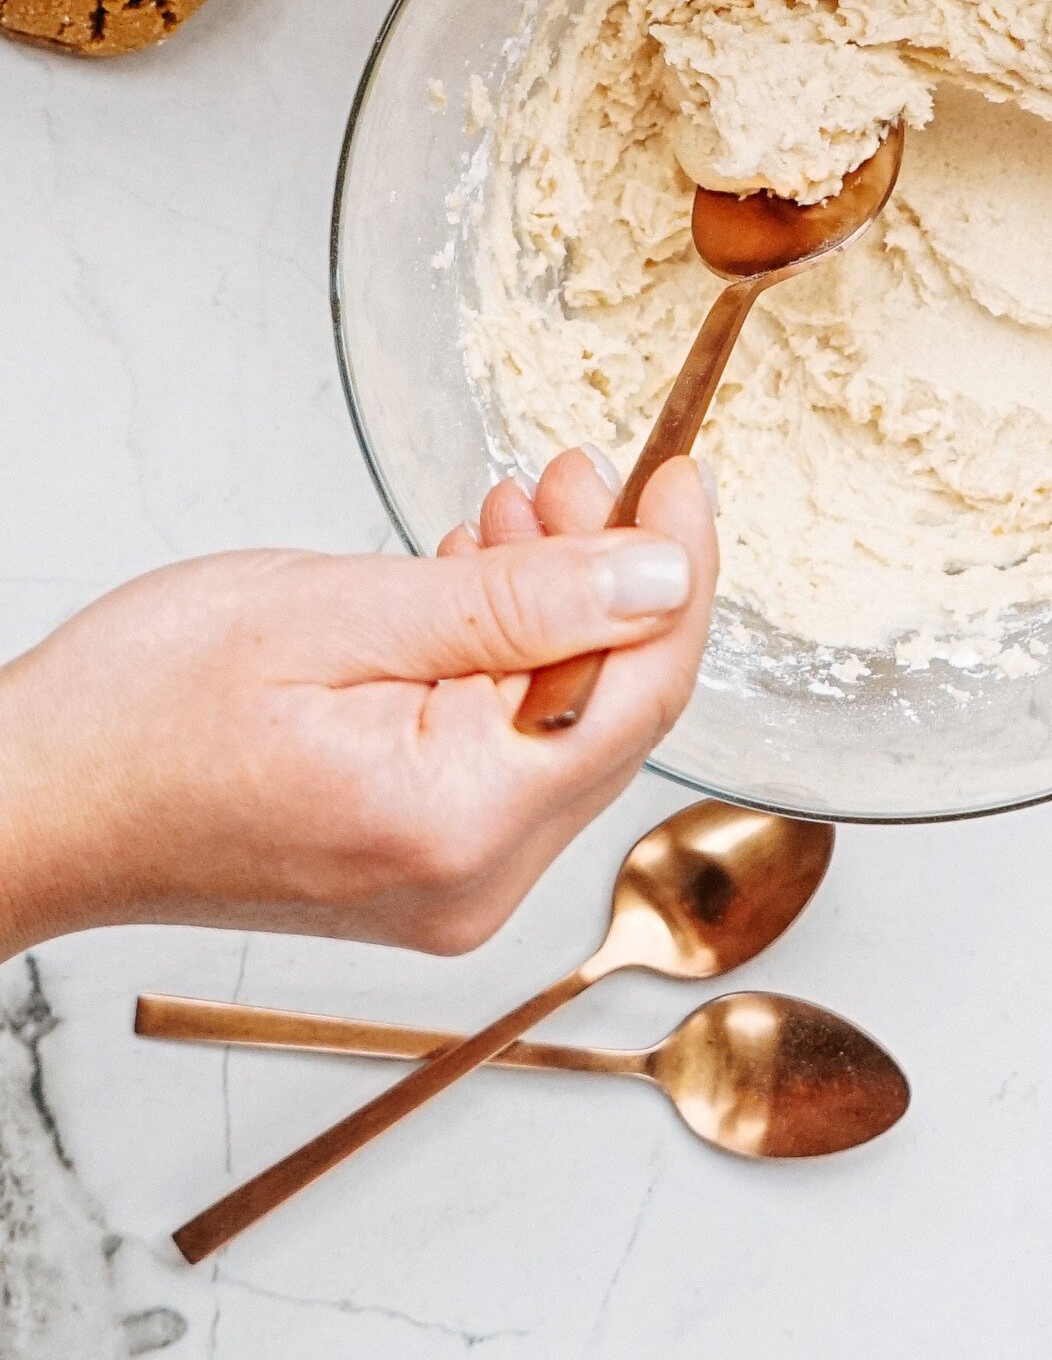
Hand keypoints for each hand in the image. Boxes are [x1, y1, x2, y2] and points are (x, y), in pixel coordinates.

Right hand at [0, 452, 714, 962]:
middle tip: (576, 471)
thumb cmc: (136, 714)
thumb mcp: (336, 614)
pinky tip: (477, 582)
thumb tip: (656, 575)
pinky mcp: (419, 872)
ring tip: (517, 511)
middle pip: (608, 710)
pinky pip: (504, 754)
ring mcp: (449, 888)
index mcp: (462, 822)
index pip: (641, 692)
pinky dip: (504, 662)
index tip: (680, 476)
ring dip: (553, 610)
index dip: (678, 572)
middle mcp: (475, 882)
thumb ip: (515, 601)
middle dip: (609, 578)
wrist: (31, 804)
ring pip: (557, 724)